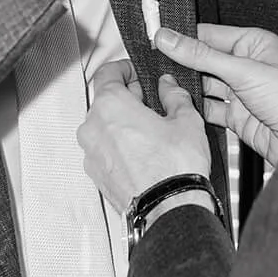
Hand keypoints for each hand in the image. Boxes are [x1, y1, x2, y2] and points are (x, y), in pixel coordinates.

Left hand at [78, 61, 212, 218]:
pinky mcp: (96, 175)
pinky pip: (105, 151)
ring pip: (104, 128)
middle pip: (105, 101)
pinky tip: (143, 153)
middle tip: (151, 102)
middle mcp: (93, 128)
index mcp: (110, 106)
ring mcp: (91, 154)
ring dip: (123, 124)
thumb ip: (174, 96)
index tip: (136, 72)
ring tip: (151, 132)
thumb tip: (169, 87)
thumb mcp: (186, 120)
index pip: (107, 72)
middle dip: (128, 98)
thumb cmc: (174, 167)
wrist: (168, 208)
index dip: (125, 68)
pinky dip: (119, 147)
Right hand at [152, 24, 277, 166]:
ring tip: (164, 86)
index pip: (210, 35)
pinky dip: (196, 109)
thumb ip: (201, 55)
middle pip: (205, 61)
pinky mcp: (239, 117)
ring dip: (188, 88)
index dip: (184, 37)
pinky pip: (211, 109)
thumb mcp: (241, 70)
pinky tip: (182, 106)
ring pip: (205, 86)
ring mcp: (242, 92)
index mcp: (254, 44)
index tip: (158, 38)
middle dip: (182, 65)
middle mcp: (248, 66)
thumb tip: (170, 39)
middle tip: (155, 64)